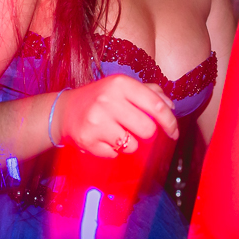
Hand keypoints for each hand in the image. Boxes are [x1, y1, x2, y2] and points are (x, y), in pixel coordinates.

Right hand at [56, 75, 178, 157]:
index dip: (170, 122)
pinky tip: (104, 138)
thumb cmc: (101, 98)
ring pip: (133, 146)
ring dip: (130, 144)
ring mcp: (96, 121)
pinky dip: (114, 151)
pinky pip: (115, 155)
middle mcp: (108, 100)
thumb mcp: (123, 87)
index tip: (173, 132)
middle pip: (148, 130)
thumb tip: (170, 107)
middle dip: (147, 134)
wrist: (65, 111)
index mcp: (121, 84)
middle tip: (137, 129)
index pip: (156, 105)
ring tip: (117, 132)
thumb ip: (150, 93)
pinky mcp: (88, 140)